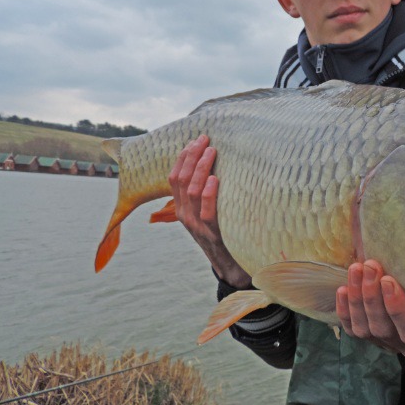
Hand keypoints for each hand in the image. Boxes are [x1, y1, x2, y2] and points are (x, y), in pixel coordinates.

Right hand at [169, 134, 251, 288]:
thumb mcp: (208, 213)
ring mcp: (197, 225)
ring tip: (212, 152)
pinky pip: (207, 211)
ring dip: (201, 168)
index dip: (183, 157)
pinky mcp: (212, 233)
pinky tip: (215, 179)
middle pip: (182, 180)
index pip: (174, 178)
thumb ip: (205, 194)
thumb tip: (214, 165)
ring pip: (192, 192)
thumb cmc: (223, 232)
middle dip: (192, 156)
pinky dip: (209, 193)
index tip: (195, 140)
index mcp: (181, 208)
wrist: (230, 265)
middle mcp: (185, 215)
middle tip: (205, 139)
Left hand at [335, 260, 404, 360]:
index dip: (397, 308)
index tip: (390, 280)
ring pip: (364, 327)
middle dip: (372, 296)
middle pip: (383, 327)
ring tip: (357, 268)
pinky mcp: (367, 333)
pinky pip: (351, 327)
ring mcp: (384, 341)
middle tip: (371, 266)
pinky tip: (343, 288)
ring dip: (357, 297)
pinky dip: (344, 309)